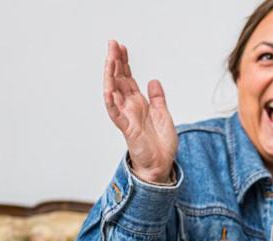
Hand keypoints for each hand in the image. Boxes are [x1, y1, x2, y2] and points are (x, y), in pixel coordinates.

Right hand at [103, 40, 177, 183]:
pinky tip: (109, 90)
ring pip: (114, 92)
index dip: (125, 62)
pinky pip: (116, 114)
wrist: (161, 164)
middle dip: (116, 62)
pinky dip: (112, 103)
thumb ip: (157, 98)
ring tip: (110, 59)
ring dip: (111, 76)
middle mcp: (130, 107)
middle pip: (119, 80)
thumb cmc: (160, 144)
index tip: (122, 46)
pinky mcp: (126, 129)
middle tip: (112, 43)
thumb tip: (153, 80)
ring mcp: (126, 117)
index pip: (128, 78)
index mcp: (138, 103)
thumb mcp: (163, 115)